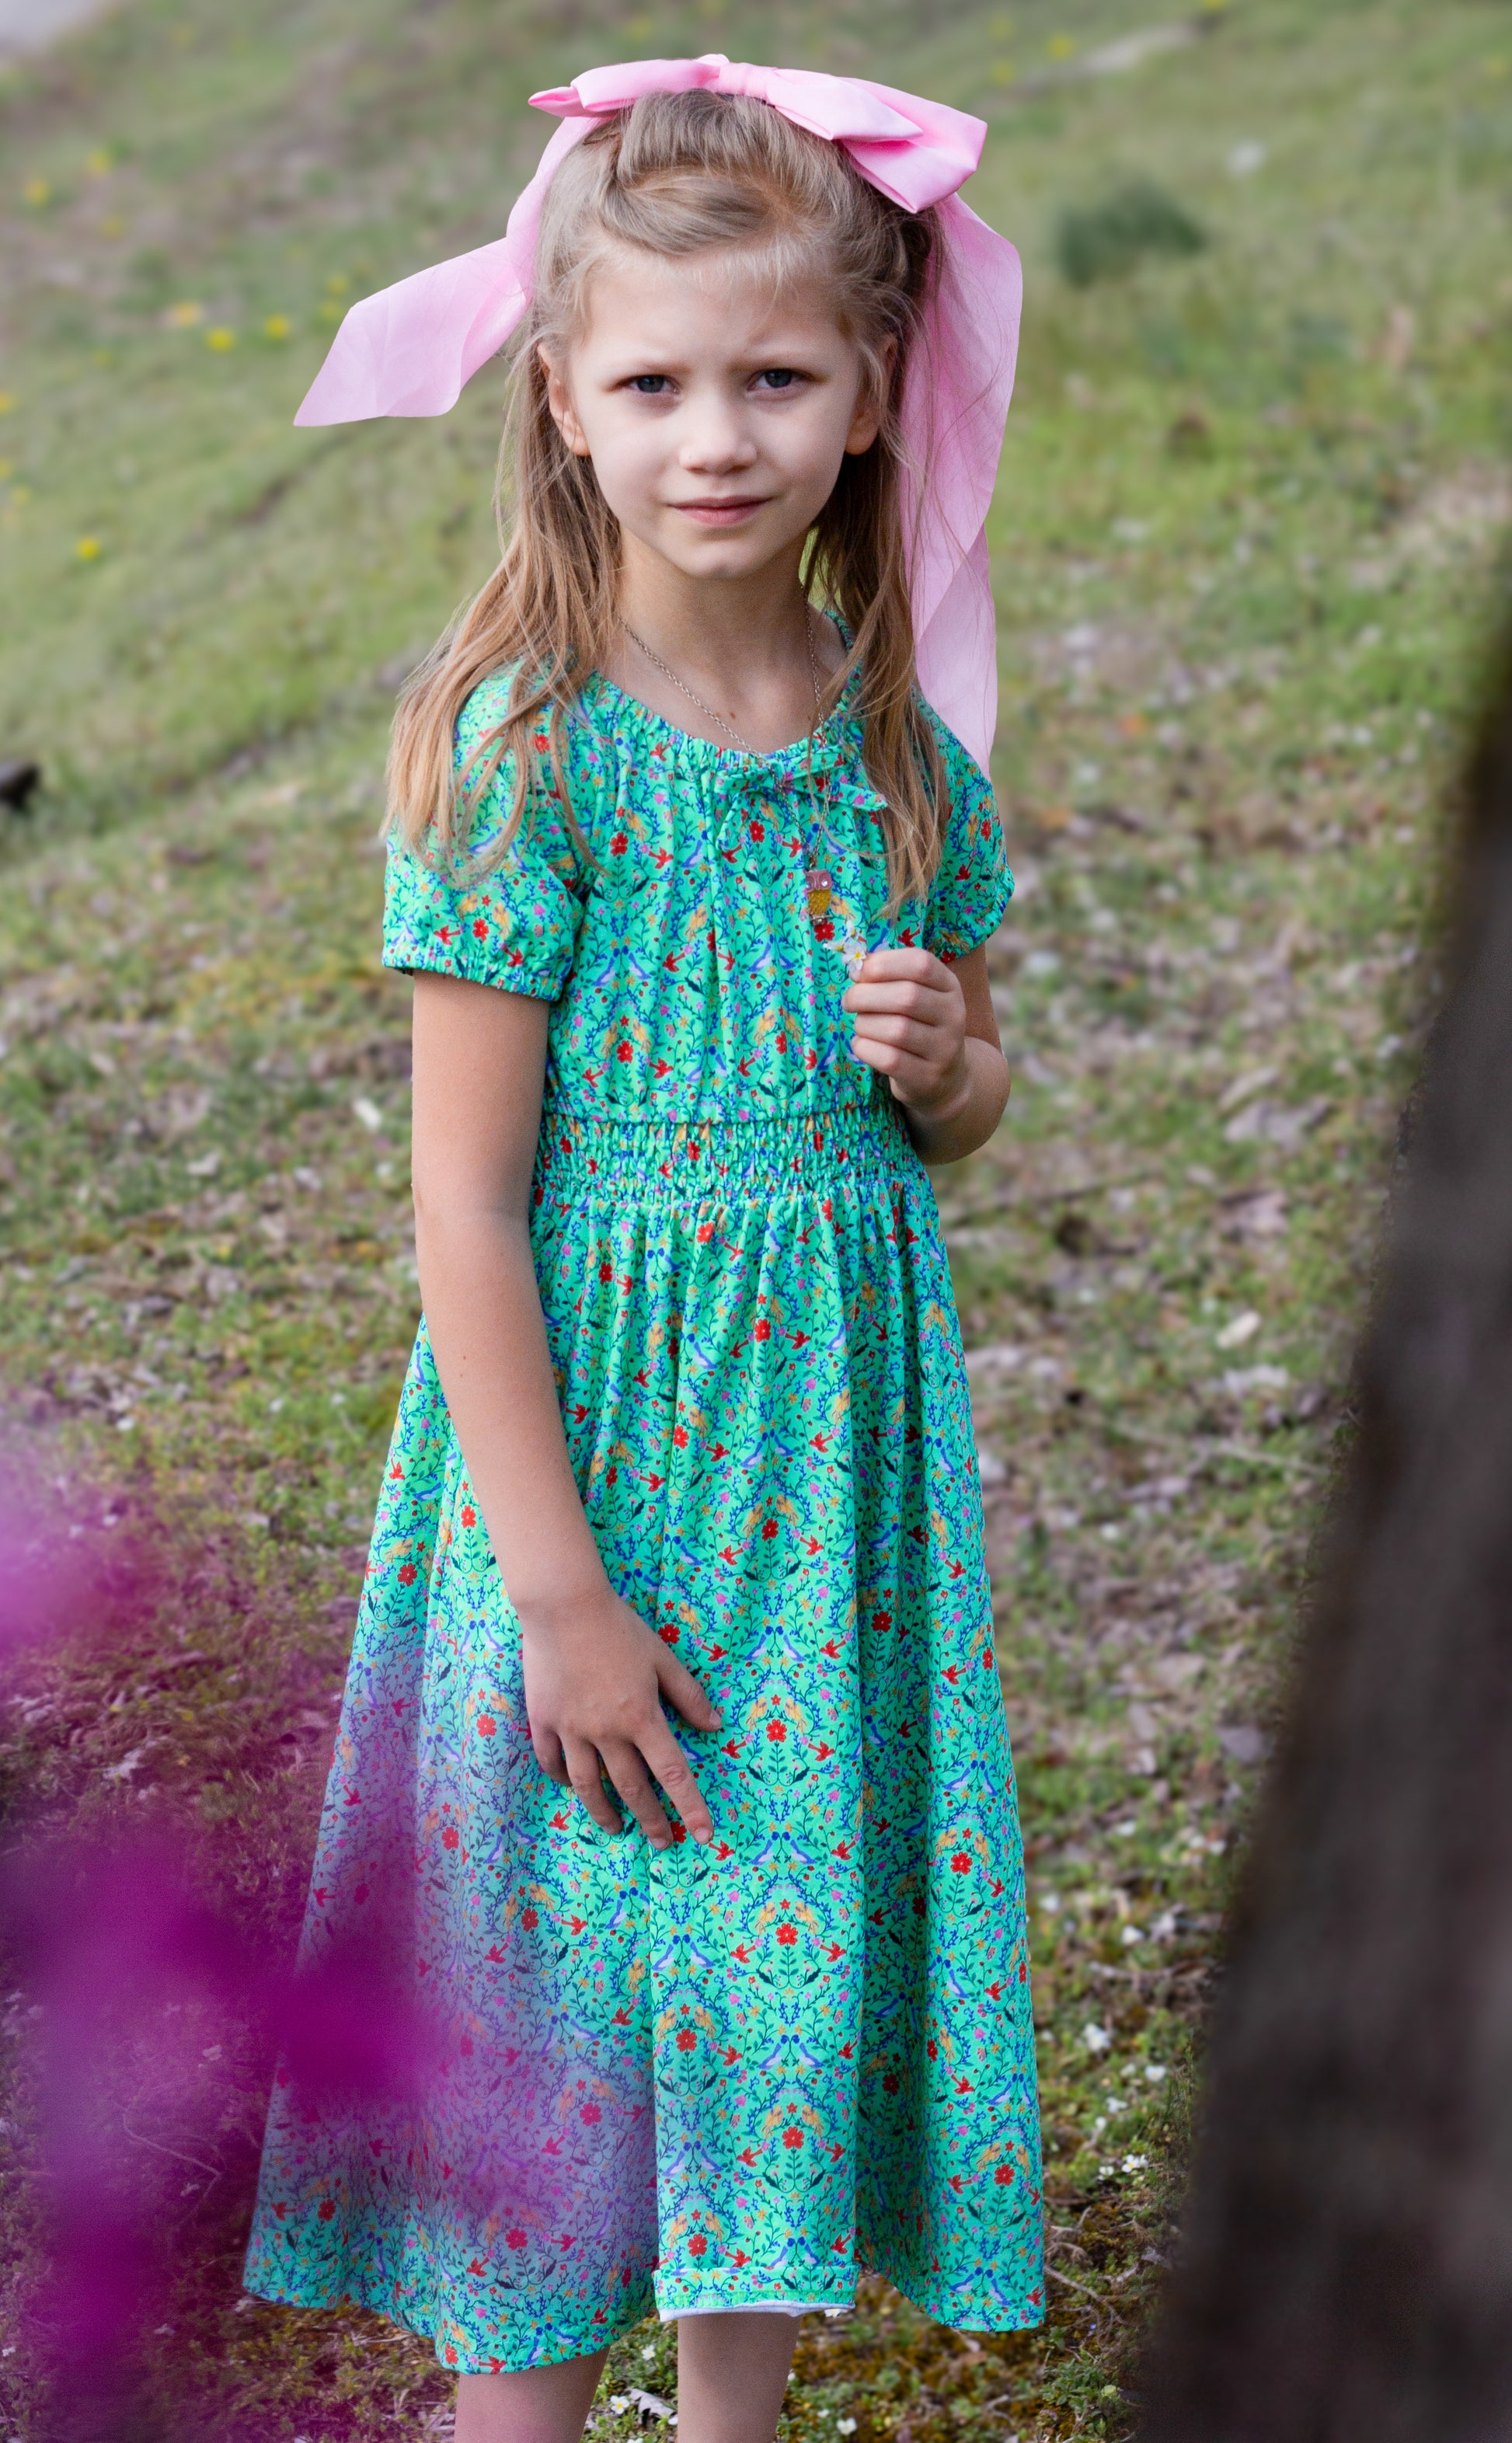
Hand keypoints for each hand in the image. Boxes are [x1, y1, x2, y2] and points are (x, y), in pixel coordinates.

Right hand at [518, 1586, 722, 1850]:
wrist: (563, 1606)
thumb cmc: (619, 1627)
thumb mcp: (662, 1657)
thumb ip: (688, 1695)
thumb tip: (714, 1727)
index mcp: (641, 1717)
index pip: (673, 1774)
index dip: (690, 1807)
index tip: (703, 1836)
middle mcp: (607, 1732)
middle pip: (632, 1789)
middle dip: (650, 1821)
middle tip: (663, 1843)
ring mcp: (571, 1729)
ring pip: (588, 1786)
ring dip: (605, 1813)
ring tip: (616, 1829)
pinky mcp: (544, 1721)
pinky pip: (552, 1762)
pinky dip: (563, 1780)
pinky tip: (572, 1787)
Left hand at [842, 946, 970, 1121]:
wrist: (945, 1078)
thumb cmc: (918, 1026)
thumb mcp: (917, 995)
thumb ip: (890, 977)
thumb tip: (857, 967)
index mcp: (949, 987)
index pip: (921, 963)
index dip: (883, 964)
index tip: (858, 972)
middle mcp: (954, 1016)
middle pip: (907, 997)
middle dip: (865, 995)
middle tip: (849, 1001)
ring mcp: (943, 1049)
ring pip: (896, 1030)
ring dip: (865, 1024)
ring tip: (861, 1025)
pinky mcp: (927, 1077)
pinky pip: (888, 1059)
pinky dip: (865, 1048)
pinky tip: (863, 1044)